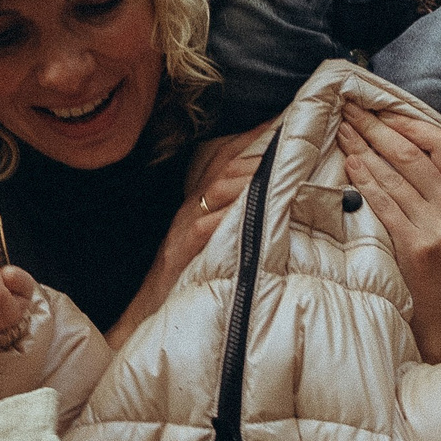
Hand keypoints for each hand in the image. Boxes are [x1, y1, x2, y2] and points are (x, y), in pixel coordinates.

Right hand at [105, 124, 270, 352]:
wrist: (147, 318)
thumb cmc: (185, 284)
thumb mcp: (211, 246)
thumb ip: (235, 223)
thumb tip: (276, 207)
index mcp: (199, 205)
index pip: (225, 160)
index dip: (253, 138)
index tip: (283, 122)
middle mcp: (191, 209)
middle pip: (225, 167)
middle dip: (260, 150)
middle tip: (293, 140)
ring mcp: (185, 228)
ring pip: (218, 189)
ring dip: (251, 175)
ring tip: (282, 167)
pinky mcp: (183, 250)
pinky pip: (208, 225)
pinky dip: (232, 213)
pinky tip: (255, 207)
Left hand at [336, 103, 440, 362]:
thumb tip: (408, 154)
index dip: (412, 123)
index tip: (384, 112)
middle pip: (415, 153)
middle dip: (378, 127)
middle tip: (351, 110)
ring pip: (397, 174)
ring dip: (365, 148)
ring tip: (343, 131)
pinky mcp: (419, 247)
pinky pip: (386, 204)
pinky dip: (366, 181)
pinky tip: (350, 166)